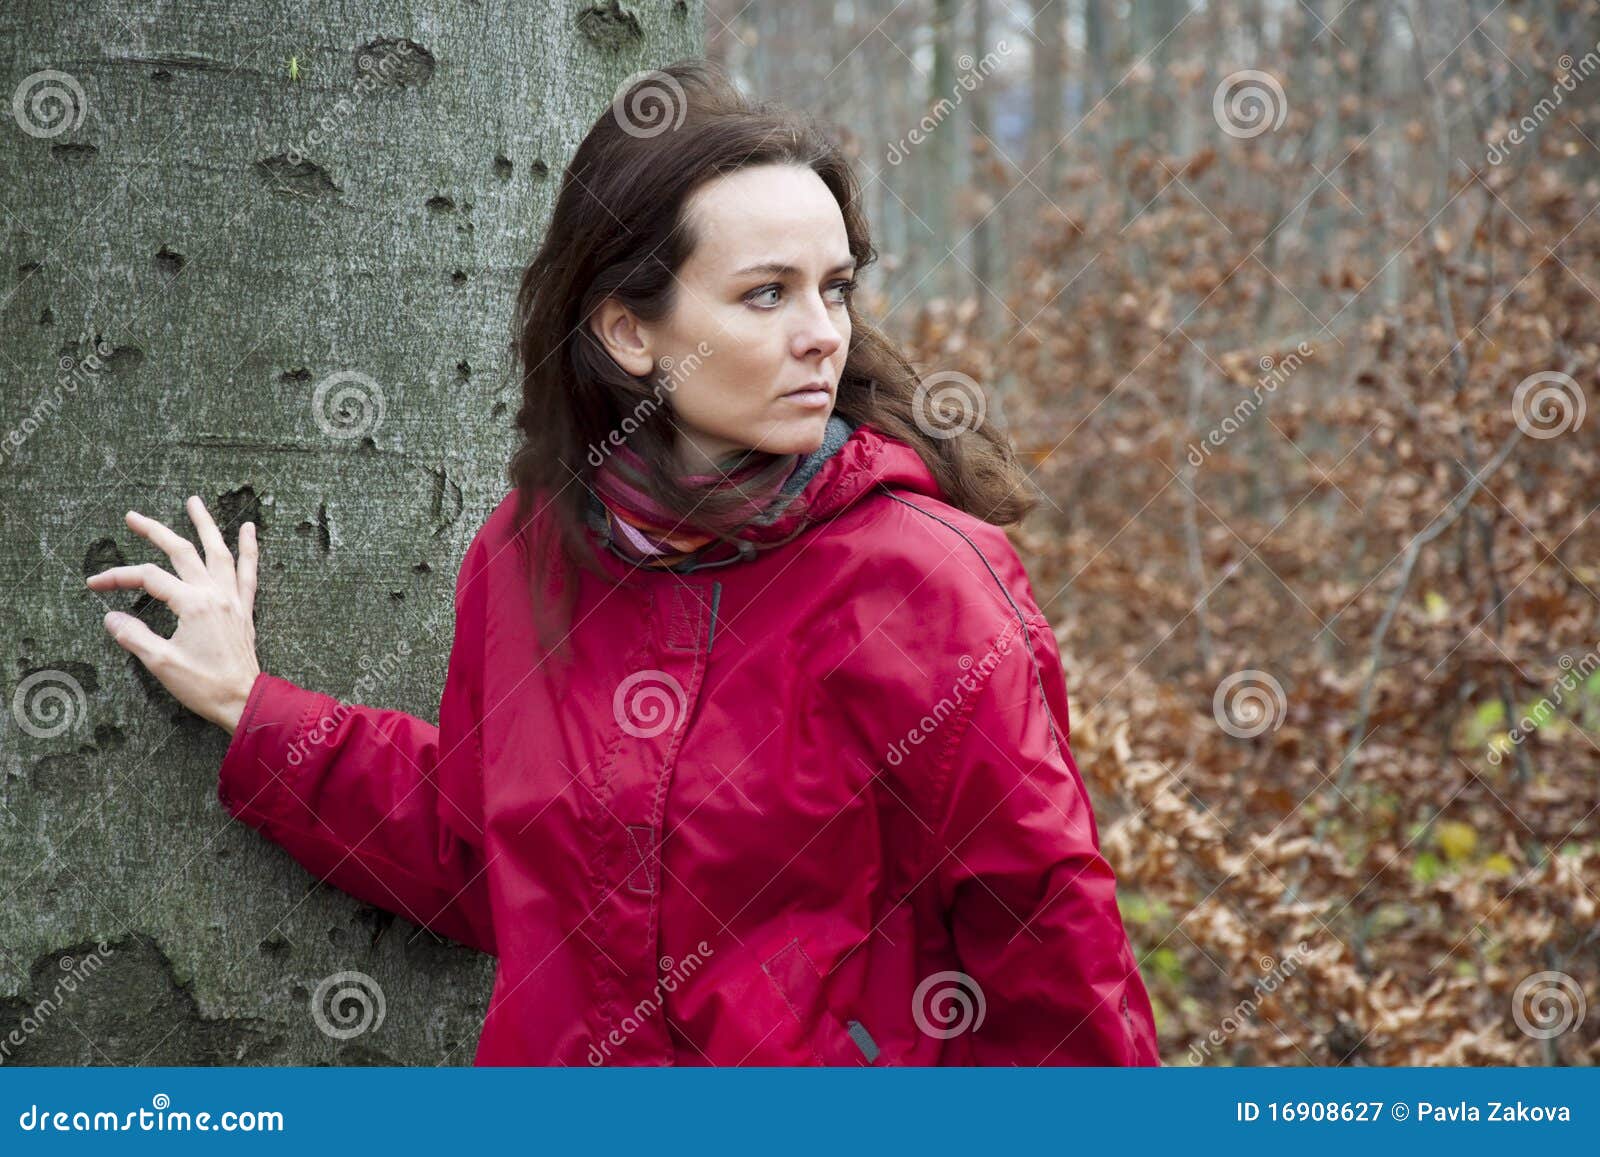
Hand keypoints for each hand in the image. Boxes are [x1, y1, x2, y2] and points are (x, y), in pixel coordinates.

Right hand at [86, 495, 261, 733]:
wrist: (244, 700)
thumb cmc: (204, 685)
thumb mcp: (161, 663)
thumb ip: (135, 636)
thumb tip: (111, 616)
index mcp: (193, 604)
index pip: (149, 578)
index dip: (118, 577)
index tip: (94, 585)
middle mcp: (215, 594)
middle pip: (182, 552)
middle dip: (155, 531)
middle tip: (132, 516)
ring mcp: (232, 599)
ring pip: (219, 552)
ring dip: (206, 524)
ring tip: (194, 501)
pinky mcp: (244, 609)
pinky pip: (249, 571)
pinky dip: (248, 548)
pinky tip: (248, 530)